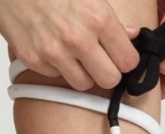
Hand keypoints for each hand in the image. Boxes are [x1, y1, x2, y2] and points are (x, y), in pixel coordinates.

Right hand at [0, 0, 139, 89]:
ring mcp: (54, 52)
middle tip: (98, 60)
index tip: (119, 56)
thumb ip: (112, 19)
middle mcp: (78, 38)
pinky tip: (50, 46)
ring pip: (83, 84)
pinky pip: (55, 76)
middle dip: (106, 72)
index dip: (125, 60)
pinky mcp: (32, 59)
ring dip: (82, 73)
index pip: (128, 62)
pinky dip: (56, 66)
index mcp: (98, 18)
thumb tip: (132, 35)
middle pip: (109, 80)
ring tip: (73, 53)